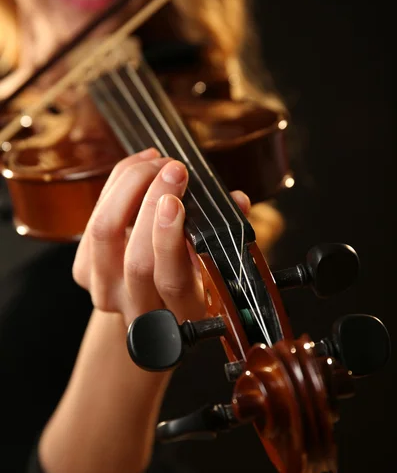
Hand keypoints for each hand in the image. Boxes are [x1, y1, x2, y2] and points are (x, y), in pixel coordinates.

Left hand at [73, 148, 250, 327]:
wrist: (148, 306)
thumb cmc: (188, 280)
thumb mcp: (212, 270)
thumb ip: (226, 235)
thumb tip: (238, 201)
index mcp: (178, 312)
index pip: (171, 280)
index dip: (169, 240)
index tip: (176, 202)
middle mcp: (137, 307)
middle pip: (136, 258)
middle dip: (151, 203)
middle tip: (172, 169)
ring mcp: (104, 291)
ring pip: (104, 233)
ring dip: (128, 187)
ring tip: (155, 160)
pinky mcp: (82, 271)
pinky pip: (90, 220)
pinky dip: (114, 185)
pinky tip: (137, 166)